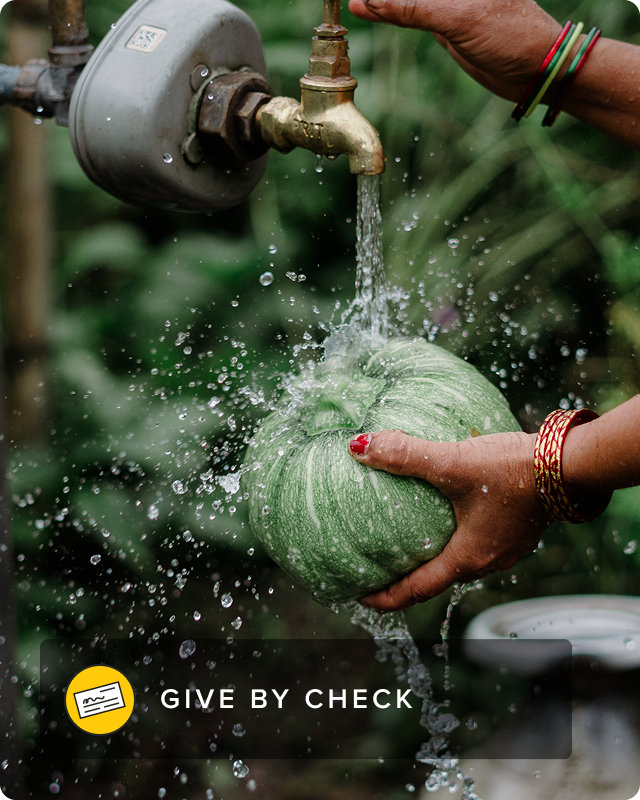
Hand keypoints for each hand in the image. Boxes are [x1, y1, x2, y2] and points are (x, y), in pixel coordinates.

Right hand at [348, 0, 560, 101]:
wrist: (535, 68)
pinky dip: (386, 10)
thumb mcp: (458, 17)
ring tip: (352, 2)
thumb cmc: (511, 34)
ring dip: (378, 1)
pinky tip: (364, 8)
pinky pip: (407, 9)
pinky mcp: (442, 17)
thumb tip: (364, 1)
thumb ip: (410, 7)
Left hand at [348, 429, 551, 610]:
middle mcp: (487, 561)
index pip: (418, 590)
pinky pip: (477, 542)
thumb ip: (404, 455)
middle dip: (407, 580)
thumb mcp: (451, 462)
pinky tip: (446, 511)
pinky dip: (453, 538)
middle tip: (379, 570)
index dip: (387, 597)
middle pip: (438, 580)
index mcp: (468, 558)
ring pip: (460, 561)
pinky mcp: (516, 528)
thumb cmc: (512, 471)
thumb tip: (359, 447)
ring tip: (409, 542)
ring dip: (433, 558)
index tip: (361, 597)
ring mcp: (505, 547)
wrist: (567, 464)